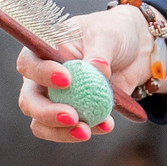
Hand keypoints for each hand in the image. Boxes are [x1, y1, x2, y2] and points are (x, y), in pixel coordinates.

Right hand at [14, 6, 166, 141]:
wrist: (137, 51)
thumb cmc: (113, 33)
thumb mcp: (108, 34)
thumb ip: (100, 51)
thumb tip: (98, 68)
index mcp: (43, 50)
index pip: (29, 64)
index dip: (41, 74)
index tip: (66, 80)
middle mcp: (43, 78)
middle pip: (29, 101)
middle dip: (46, 113)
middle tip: (71, 117)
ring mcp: (57, 100)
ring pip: (43, 124)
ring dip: (61, 132)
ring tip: (86, 131)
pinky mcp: (76, 115)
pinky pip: (72, 130)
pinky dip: (88, 130)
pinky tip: (106, 125)